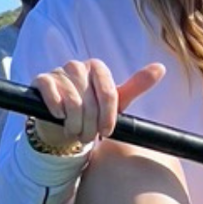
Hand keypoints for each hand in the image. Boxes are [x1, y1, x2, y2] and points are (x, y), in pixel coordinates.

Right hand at [30, 60, 165, 148]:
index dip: (108, 118)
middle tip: (88, 137)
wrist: (60, 121)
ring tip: (75, 132)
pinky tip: (59, 118)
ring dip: (75, 125)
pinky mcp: (42, 80)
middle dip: (90, 126)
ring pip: (72, 104)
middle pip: (90, 103)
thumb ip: (137, 85)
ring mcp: (58, 72)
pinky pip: (53, 97)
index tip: (106, 133)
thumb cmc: (91, 111)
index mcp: (98, 68)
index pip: (109, 94)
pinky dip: (57, 113)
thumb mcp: (116, 101)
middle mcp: (77, 66)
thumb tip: (161, 67)